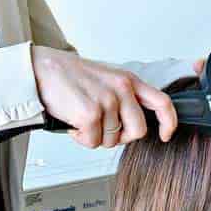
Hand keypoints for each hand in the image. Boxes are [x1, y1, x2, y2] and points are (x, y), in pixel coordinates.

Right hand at [32, 46, 177, 148]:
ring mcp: (107, 100)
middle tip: (102, 129)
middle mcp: (122, 88)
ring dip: (95, 136)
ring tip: (81, 119)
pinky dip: (80, 138)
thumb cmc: (70, 76)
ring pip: (112, 140)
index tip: (165, 135)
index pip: (162, 102)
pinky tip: (73, 123)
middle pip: (138, 131)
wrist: (42, 69)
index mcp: (129, 80)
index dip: (168, 122)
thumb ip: (124, 96)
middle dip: (120, 137)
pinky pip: (92, 142)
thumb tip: (132, 123)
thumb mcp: (106, 79)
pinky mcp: (91, 113)